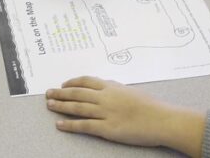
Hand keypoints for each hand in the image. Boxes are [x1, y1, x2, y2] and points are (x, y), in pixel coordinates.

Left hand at [46, 76, 203, 154]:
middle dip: (60, 93)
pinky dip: (70, 125)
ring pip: (77, 108)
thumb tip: (106, 89)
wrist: (162, 120)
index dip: (72, 82)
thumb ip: (116, 90)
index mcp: (112, 86)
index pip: (86, 81)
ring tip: (49, 106)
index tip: (63, 84)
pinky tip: (59, 125)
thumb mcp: (131, 91)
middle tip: (48, 93)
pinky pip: (84, 126)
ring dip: (61, 106)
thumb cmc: (151, 106)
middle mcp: (105, 97)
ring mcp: (105, 113)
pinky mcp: (107, 128)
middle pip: (77, 93)